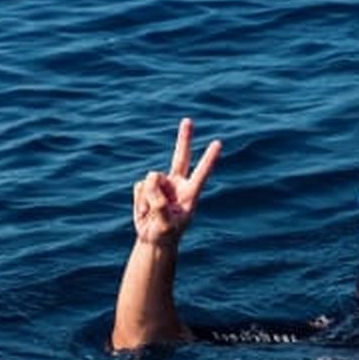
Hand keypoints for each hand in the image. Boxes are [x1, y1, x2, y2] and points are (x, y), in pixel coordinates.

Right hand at [133, 118, 221, 246]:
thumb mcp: (165, 225)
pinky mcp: (147, 185)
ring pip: (152, 178)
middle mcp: (177, 184)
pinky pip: (140, 186)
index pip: (201, 173)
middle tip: (188, 120)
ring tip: (153, 213)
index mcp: (190, 193)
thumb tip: (152, 179)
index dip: (209, 159)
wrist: (153, 238)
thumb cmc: (166, 233)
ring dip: (149, 197)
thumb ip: (160, 204)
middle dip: (184, 139)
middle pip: (181, 157)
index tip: (218, 143)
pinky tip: (145, 209)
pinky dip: (140, 200)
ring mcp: (162, 183)